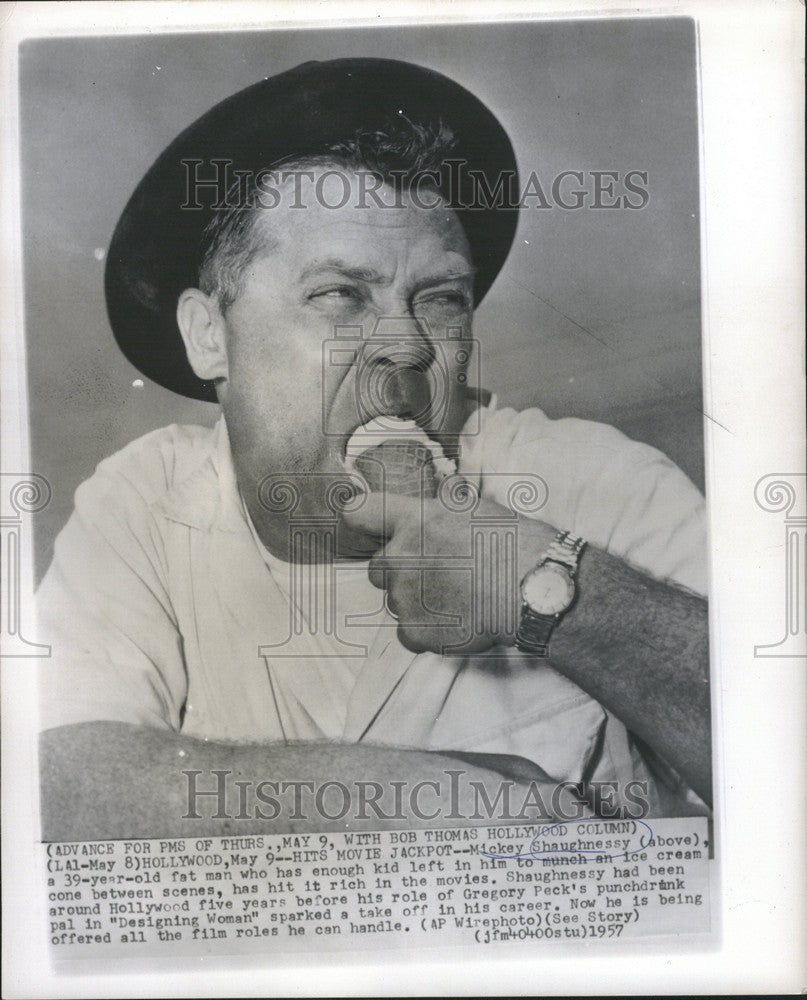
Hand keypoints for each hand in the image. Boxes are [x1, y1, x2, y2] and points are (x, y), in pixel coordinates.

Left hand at [341, 491, 554, 654]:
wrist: (532, 590)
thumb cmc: (514, 544)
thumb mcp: (478, 508)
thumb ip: (447, 506)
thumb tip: (444, 495)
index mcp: (413, 521)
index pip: (359, 512)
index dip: (359, 518)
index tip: (367, 525)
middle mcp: (400, 557)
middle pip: (377, 568)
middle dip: (400, 571)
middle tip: (437, 574)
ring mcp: (405, 597)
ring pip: (396, 601)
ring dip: (416, 601)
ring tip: (455, 600)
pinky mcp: (415, 632)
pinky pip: (408, 633)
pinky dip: (427, 631)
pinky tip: (455, 622)